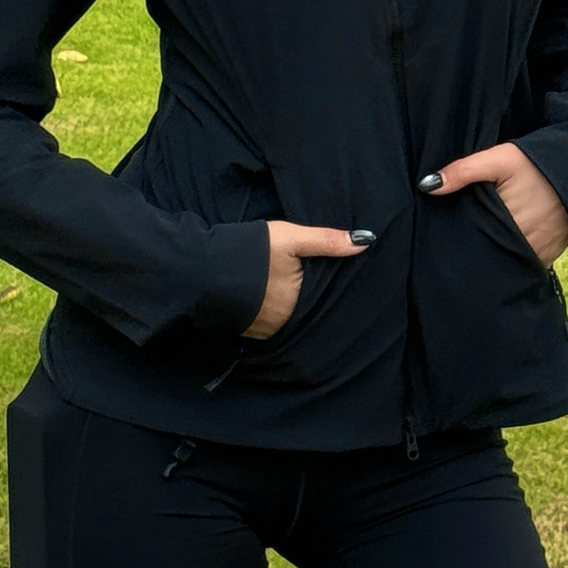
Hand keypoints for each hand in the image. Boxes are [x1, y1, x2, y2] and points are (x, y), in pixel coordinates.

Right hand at [242, 219, 372, 338]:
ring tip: (287, 290)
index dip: (326, 291)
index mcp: (298, 306)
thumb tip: (366, 240)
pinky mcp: (245, 329)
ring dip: (289, 308)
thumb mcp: (291, 238)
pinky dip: (271, 312)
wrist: (202, 266)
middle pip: (304, 311)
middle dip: (307, 301)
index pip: (322, 301)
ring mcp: (262, 330)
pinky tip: (269, 298)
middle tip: (307, 283)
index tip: (329, 281)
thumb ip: (327, 241)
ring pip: (286, 319)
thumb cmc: (252, 250)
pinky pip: (267, 322)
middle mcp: (283, 325)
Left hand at [419, 144, 567, 266]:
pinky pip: (523, 264)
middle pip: (488, 254)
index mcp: (506, 224)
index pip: (473, 241)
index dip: (459, 239)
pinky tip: (500, 249)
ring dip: (493, 255)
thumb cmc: (537, 163)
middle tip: (459, 241)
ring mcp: (537, 255)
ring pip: (505, 262)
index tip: (445, 235)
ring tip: (478, 246)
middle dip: (474, 249)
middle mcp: (523, 245)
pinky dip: (512, 258)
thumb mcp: (500, 159)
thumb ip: (464, 171)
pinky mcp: (548, 258)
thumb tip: (427, 186)